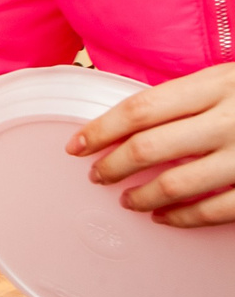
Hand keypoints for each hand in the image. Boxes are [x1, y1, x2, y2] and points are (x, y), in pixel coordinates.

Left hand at [69, 63, 234, 225]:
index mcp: (216, 85)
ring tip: (127, 200)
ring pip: (175, 184)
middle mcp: (229, 120)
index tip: (76, 146)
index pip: (141, 109)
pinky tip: (164, 216)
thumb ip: (188, 95)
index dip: (100, 130)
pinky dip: (182, 218)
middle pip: (149, 148)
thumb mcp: (228, 79)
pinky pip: (213, 210)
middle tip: (97, 176)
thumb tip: (132, 119)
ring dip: (141, 197)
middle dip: (113, 166)